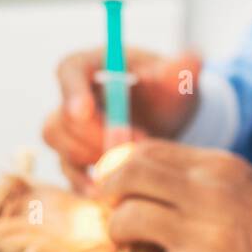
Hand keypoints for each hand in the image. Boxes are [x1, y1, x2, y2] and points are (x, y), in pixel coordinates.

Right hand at [42, 47, 201, 191]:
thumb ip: (183, 68)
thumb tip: (190, 59)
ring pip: (60, 145)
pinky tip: (111, 192)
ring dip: (92, 158)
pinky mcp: (74, 158)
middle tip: (132, 146)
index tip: (85, 111)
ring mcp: (70, 131)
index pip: (69, 69)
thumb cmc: (168, 92)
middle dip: (95, 135)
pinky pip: (67, 173)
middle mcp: (73, 98)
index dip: (71, 91)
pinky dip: (87, 183)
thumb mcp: (178, 80)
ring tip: (130, 166)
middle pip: (62, 117)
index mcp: (92, 65)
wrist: (168, 123)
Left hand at [96, 141, 251, 251]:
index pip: (148, 151)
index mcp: (218, 166)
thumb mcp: (236, 183)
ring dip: (117, 232)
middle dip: (108, 191)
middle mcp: (210, 193)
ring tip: (128, 242)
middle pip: (131, 174)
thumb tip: (130, 165)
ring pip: (129, 218)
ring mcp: (204, 235)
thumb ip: (191, 172)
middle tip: (110, 209)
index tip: (114, 184)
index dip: (119, 166)